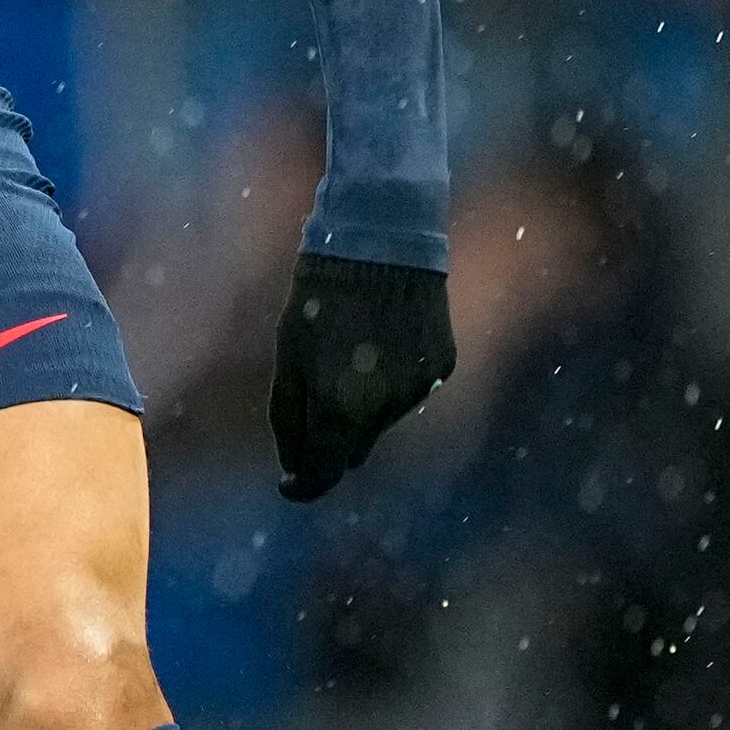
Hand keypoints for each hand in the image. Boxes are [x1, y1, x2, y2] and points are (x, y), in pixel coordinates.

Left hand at [269, 252, 452, 501]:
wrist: (383, 243)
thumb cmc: (321, 298)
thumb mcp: (290, 357)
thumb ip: (289, 417)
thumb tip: (294, 467)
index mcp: (341, 409)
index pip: (323, 474)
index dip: (302, 486)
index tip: (287, 484)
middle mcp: (385, 409)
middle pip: (353, 449)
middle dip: (330, 439)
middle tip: (311, 399)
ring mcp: (419, 389)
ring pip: (381, 421)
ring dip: (361, 406)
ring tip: (348, 352)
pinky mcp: (442, 366)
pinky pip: (408, 392)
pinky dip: (389, 382)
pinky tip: (380, 342)